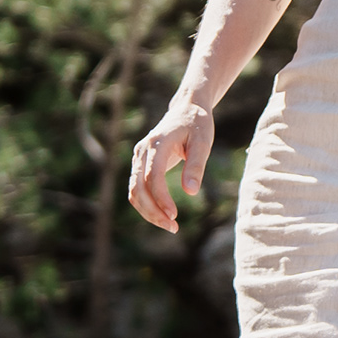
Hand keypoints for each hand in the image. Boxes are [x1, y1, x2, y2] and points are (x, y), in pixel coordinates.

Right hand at [126, 102, 214, 231]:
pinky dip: (146, 205)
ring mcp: (138, 157)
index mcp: (156, 144)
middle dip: (153, 211)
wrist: (186, 109)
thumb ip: (196, 166)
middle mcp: (142, 151)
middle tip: (174, 228)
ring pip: (133, 191)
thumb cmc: (197, 125)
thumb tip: (191, 192)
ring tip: (171, 226)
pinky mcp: (140, 164)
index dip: (161, 198)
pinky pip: (136, 188)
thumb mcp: (203, 142)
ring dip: (148, 211)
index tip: (174, 215)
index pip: (153, 176)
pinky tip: (163, 215)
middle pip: (138, 187)